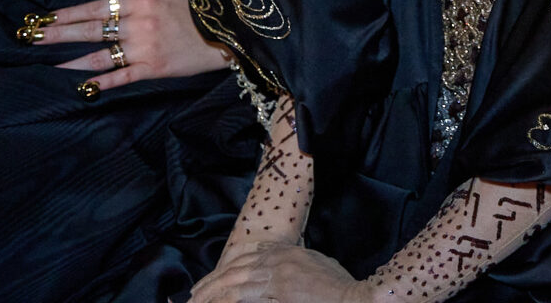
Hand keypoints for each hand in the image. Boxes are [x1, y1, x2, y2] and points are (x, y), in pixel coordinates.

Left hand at [33, 0, 229, 93]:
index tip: (44, 17)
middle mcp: (138, 25)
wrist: (225, 33)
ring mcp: (144, 48)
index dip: (68, 13)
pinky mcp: (153, 69)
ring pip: (102, 56)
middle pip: (91, 30)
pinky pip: (122, 77)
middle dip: (59, 34)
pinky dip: (103, 83)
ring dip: (73, 61)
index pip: (96, 7)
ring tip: (50, 64)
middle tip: (32, 38)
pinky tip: (83, 88)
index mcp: (141, 2)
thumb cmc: (196, 7)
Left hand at [190, 244, 370, 302]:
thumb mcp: (316, 264)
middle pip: (236, 269)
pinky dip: (226, 299)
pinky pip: (243, 295)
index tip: (210, 283)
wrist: (355, 298)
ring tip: (197, 301)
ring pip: (235, 281)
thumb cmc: (340, 287)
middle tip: (194, 295)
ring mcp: (278, 274)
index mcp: (286, 252)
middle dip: (212, 283)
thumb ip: (293, 263)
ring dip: (212, 293)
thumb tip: (273, 266)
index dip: (225, 271)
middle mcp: (279, 259)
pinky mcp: (279, 290)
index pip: (246, 259)